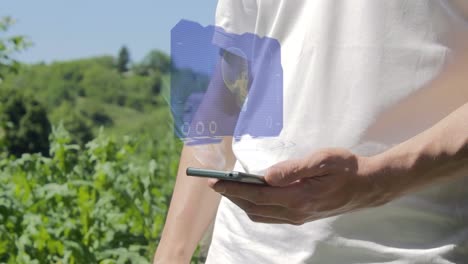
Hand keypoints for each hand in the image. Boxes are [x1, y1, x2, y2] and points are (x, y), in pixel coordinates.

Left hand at [209, 148, 397, 224]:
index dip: (233, 189)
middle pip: (254, 207)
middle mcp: (295, 212)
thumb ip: (294, 168)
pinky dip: (254, 206)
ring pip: (260, 214)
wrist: (366, 186)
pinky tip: (251, 195)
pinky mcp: (300, 216)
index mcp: (299, 198)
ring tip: (228, 188)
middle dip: (231, 196)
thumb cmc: (346, 168)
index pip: (257, 195)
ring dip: (241, 202)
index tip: (215, 182)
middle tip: (214, 183)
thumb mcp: (323, 160)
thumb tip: (266, 175)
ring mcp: (297, 217)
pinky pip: (269, 216)